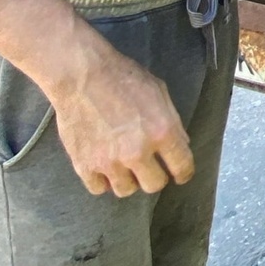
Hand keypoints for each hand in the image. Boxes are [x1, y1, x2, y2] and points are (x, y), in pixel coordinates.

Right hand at [51, 34, 194, 197]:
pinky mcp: (84, 165)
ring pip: (126, 190)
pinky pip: (98, 189)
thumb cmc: (122, 77)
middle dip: (154, 175)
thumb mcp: (159, 92)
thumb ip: (172, 122)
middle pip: (154, 185)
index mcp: (161, 132)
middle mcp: (137, 152)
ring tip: (123, 165)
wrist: (81, 75)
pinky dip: (102, 181)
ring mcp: (109, 162)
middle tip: (148, 165)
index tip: (179, 174)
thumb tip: (181, 145)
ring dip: (128, 179)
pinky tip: (103, 167)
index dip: (183, 172)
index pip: (182, 167)